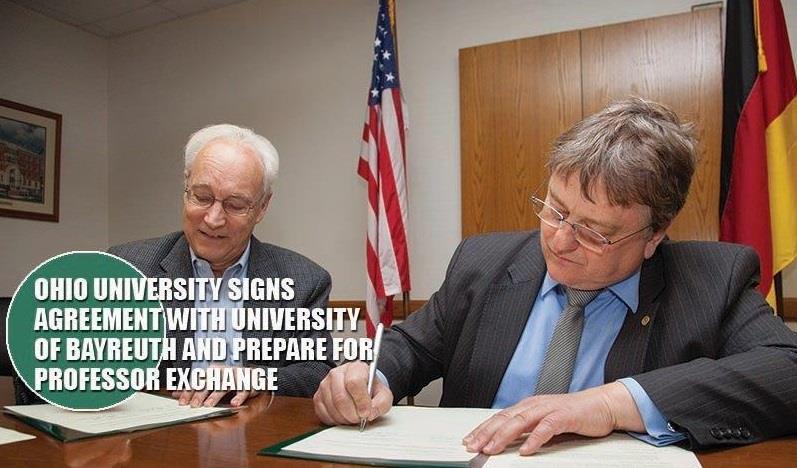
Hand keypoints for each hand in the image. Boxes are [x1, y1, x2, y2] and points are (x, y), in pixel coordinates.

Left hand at [171, 365, 256, 407]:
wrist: (258, 378)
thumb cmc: (232, 384)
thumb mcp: (214, 384)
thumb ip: (195, 389)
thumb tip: (174, 393)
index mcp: (213, 371)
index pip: (198, 380)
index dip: (189, 391)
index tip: (181, 402)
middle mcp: (225, 372)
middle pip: (210, 382)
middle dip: (201, 394)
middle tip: (193, 405)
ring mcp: (237, 377)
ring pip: (225, 385)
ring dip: (216, 396)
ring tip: (208, 405)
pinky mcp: (251, 382)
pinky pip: (245, 389)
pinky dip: (240, 396)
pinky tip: (234, 404)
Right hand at [313, 361, 392, 424]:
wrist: (360, 390)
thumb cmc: (371, 391)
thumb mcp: (383, 395)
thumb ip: (381, 403)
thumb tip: (370, 413)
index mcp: (356, 368)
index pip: (354, 382)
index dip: (361, 401)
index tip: (366, 412)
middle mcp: (337, 373)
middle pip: (340, 397)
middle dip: (352, 414)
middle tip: (360, 419)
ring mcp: (325, 384)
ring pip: (332, 407)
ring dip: (344, 418)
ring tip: (353, 418)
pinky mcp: (318, 396)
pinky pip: (323, 413)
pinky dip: (334, 420)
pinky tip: (343, 417)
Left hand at [462, 382, 643, 454]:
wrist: (601, 405)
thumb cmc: (572, 415)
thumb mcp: (544, 421)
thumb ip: (527, 429)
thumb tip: (507, 442)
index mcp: (527, 406)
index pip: (499, 418)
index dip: (482, 429)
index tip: (468, 441)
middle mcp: (534, 405)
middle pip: (505, 419)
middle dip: (486, 433)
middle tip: (473, 446)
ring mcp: (549, 409)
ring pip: (521, 422)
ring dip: (504, 436)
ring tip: (492, 448)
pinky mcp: (564, 416)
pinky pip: (547, 427)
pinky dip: (535, 438)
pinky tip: (526, 449)